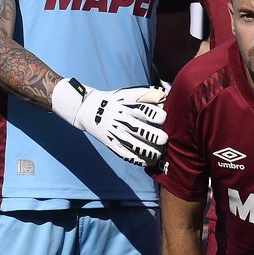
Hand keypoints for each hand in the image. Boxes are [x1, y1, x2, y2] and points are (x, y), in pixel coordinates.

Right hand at [52, 80, 167, 168]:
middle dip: (156, 136)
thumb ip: (148, 93)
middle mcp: (121, 120)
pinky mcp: (111, 143)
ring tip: (160, 153)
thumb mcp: (128, 93)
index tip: (164, 119)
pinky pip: (125, 154)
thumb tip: (166, 95)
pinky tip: (148, 161)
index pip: (145, 111)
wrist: (87, 109)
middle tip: (164, 139)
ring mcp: (115, 133)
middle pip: (140, 130)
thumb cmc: (115, 101)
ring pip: (135, 145)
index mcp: (126, 106)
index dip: (157, 116)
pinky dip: (138, 159)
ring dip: (150, 151)